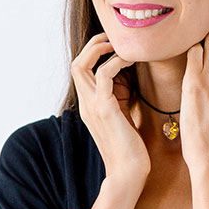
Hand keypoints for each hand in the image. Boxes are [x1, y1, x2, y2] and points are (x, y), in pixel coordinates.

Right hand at [71, 32, 150, 178]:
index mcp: (89, 102)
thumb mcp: (121, 110)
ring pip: (81, 65)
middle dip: (94, 45)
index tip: (116, 44)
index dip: (95, 52)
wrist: (129, 170)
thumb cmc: (130, 141)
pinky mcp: (105, 108)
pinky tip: (131, 61)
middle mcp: (86, 102)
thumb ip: (119, 91)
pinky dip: (115, 62)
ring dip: (101, 49)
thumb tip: (128, 69)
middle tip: (115, 38)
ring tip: (121, 46)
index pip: (82, 69)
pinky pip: (103, 75)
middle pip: (76, 63)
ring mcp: (92, 105)